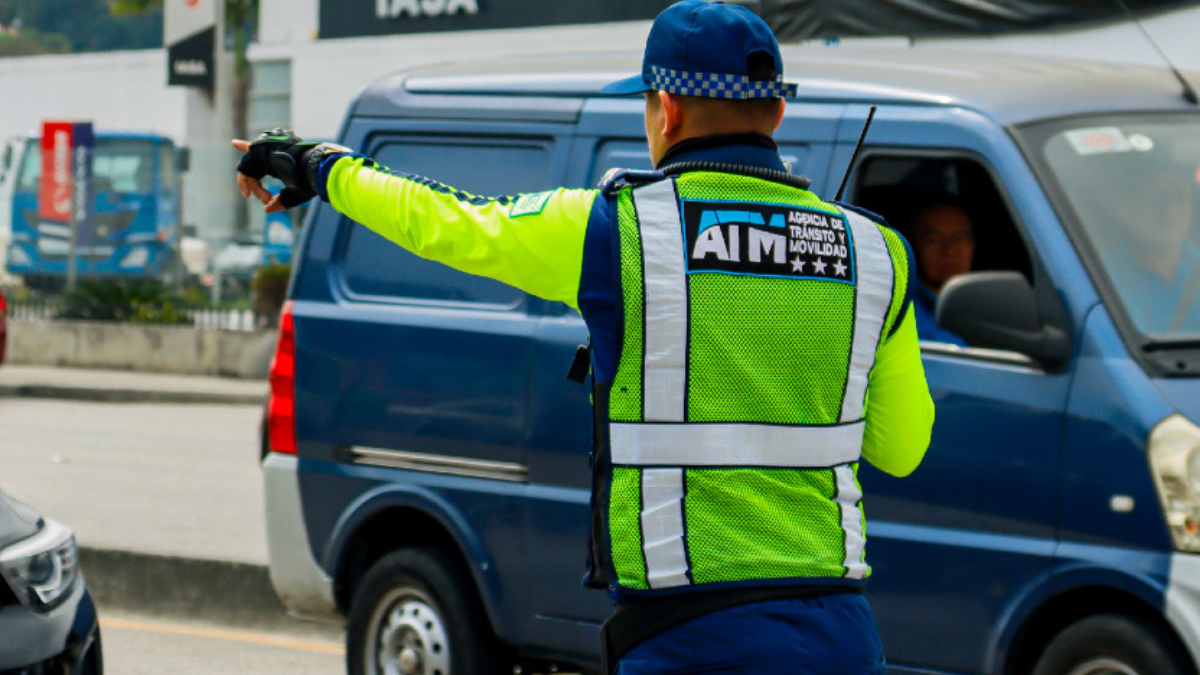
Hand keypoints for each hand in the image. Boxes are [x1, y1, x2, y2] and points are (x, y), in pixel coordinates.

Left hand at [233, 129, 348, 212]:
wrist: (312, 168)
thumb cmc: (309, 181)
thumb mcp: (294, 194)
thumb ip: (280, 201)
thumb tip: (266, 209)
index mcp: (279, 157)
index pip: (258, 152)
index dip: (245, 147)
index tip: (234, 142)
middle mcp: (270, 150)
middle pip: (254, 169)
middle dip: (257, 188)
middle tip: (267, 200)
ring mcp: (264, 149)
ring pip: (251, 172)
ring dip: (257, 189)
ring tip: (267, 198)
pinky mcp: (258, 151)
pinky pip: (245, 171)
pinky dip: (244, 184)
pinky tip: (247, 194)